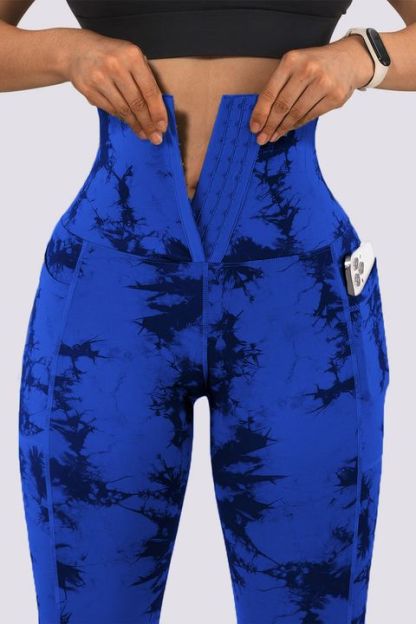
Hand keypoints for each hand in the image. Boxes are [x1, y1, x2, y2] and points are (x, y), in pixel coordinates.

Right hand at [58, 29, 167, 143]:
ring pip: (123, 109)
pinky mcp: (88, 89)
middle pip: (137, 103)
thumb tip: (157, 112)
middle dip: (148, 123)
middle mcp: (116, 66)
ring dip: (135, 125)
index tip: (162, 127)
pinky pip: (110, 109)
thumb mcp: (132, 58)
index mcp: (132, 56)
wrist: (78, 51)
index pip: (149, 90)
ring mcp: (100, 78)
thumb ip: (145, 79)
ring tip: (143, 134)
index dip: (158, 112)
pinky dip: (121, 118)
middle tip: (155, 137)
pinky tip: (129, 123)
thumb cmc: (111, 55)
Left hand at [249, 35, 374, 144]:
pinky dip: (298, 124)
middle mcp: (307, 70)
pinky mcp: (335, 96)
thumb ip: (279, 85)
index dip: (260, 113)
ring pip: (296, 113)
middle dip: (270, 125)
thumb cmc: (315, 64)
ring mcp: (323, 83)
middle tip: (262, 138)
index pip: (270, 92)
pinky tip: (289, 128)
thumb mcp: (295, 65)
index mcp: (292, 61)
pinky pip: (311, 116)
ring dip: (283, 128)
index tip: (254, 128)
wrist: (349, 59)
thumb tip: (263, 115)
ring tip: (273, 136)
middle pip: (282, 106)